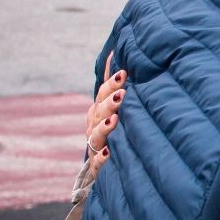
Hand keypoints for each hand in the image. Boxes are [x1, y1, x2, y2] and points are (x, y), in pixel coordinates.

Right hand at [86, 52, 126, 173]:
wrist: (110, 166)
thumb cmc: (120, 130)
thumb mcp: (121, 108)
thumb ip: (119, 87)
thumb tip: (119, 53)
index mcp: (100, 111)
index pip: (104, 93)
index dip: (111, 82)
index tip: (124, 72)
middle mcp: (95, 126)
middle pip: (99, 111)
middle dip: (109, 101)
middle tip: (122, 93)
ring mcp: (96, 145)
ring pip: (96, 134)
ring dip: (104, 127)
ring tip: (114, 120)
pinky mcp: (99, 166)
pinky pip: (98, 163)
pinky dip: (102, 158)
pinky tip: (108, 153)